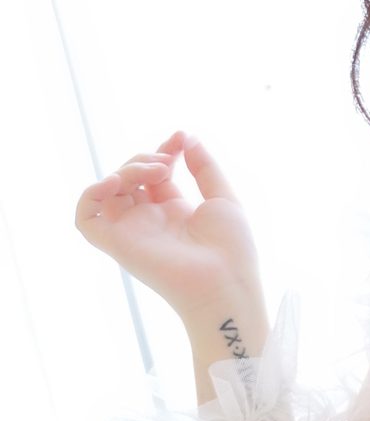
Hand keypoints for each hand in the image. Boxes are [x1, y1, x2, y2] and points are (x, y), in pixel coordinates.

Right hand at [75, 130, 264, 322]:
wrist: (225, 283)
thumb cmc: (232, 248)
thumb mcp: (223, 197)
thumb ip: (204, 166)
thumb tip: (187, 137)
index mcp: (175, 211)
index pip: (155, 173)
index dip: (163, 151)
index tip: (179, 139)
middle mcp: (150, 220)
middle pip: (130, 177)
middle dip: (145, 158)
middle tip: (167, 162)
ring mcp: (133, 231)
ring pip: (109, 190)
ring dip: (127, 169)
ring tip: (156, 170)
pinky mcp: (117, 244)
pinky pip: (85, 218)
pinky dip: (91, 195)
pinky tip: (116, 182)